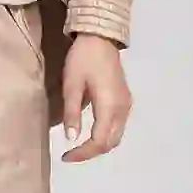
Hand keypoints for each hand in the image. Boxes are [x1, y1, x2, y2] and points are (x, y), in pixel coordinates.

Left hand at [60, 33, 132, 162]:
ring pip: (117, 136)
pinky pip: (118, 125)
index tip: (66, 156)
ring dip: (99, 144)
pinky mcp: (125, 99)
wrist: (100, 36)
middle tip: (71, 154)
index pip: (99, 141)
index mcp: (110, 106)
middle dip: (91, 152)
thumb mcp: (71, 84)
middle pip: (111, 142)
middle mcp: (123, 109)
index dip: (83, 153)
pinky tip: (91, 131)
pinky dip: (106, 134)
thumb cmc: (82, 58)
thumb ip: (72, 113)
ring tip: (79, 146)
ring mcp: (127, 104)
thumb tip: (71, 139)